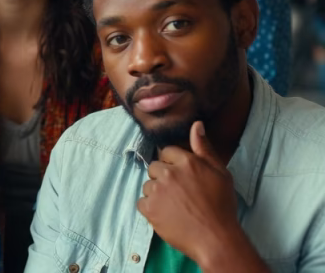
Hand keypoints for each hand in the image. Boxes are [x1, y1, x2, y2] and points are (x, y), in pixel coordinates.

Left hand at [137, 122, 245, 266]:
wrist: (216, 238)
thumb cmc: (222, 206)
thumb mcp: (220, 173)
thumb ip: (204, 148)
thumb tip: (196, 124)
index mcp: (186, 162)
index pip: (167, 152)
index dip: (173, 164)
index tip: (182, 177)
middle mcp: (169, 173)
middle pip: (155, 167)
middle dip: (163, 177)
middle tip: (180, 193)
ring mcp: (157, 191)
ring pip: (148, 185)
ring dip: (157, 193)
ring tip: (175, 206)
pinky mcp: (149, 208)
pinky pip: (142, 202)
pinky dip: (151, 208)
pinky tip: (166, 214)